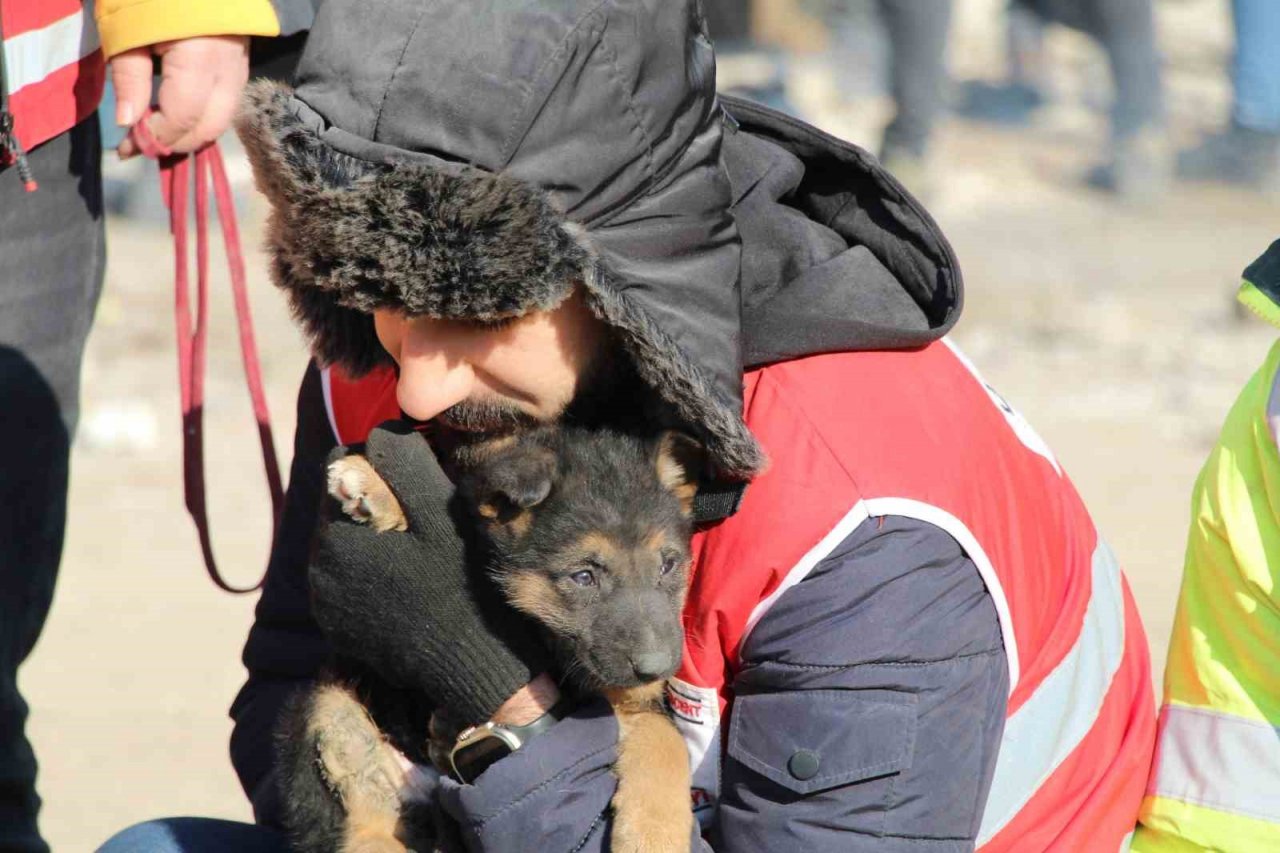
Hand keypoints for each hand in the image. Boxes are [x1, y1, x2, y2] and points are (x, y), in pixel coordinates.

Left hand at [110, 36, 249, 158]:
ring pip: (221, 120)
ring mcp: (240, 68)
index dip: (154, 139)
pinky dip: (203, 116)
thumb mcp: (127, 30)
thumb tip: (128, 124)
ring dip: (190, 133)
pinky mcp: (241, 64)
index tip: (126, 148)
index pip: (181, 119)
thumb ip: (129, 79)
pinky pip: (226, 104)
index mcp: (199, 59)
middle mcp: (228, 70)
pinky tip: (178, 114)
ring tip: (157, 132)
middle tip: (140, 145)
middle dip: (174, 143)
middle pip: (207, 128)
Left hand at [310, 422, 551, 725]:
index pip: (342, 464)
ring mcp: (326, 603)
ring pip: (344, 540)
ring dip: (373, 535)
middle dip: (375, 498)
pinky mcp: (340, 628)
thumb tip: (377, 430)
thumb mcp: (441, 510)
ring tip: (418, 552)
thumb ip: (403, 460)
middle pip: (341, 503)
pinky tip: (408, 582)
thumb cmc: (462, 581)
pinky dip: (372, 571)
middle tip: (423, 519)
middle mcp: (318, 568)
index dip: (383, 462)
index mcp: (335, 532)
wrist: (473, 665)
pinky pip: (348, 579)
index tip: (419, 482)